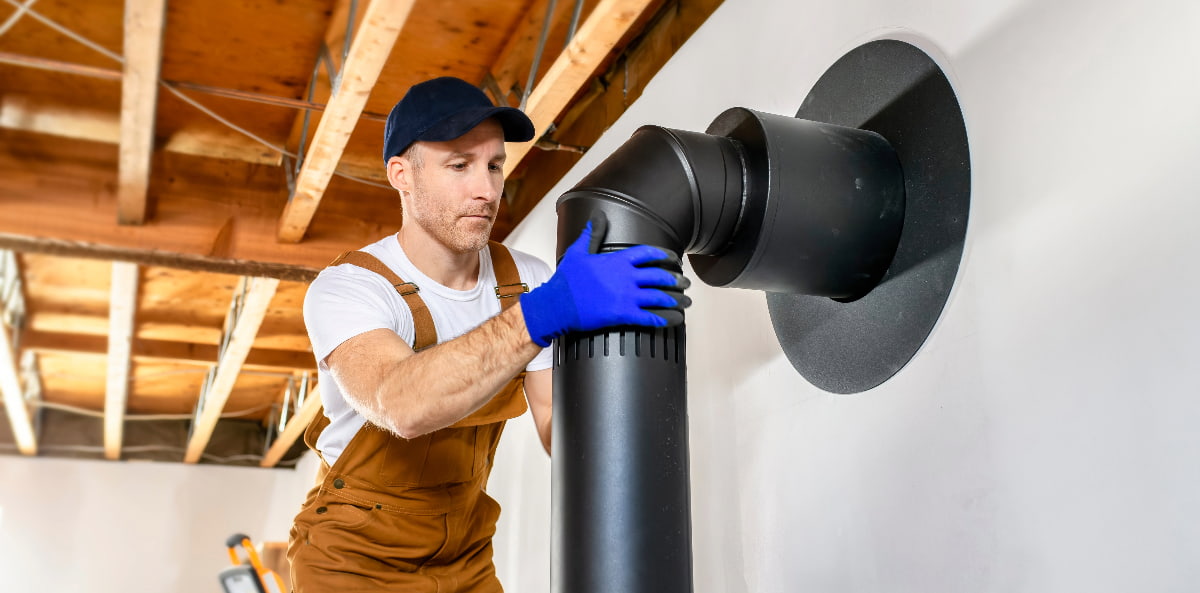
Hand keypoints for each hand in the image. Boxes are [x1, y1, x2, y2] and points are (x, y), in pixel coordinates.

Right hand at [520, 213, 690, 346]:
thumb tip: (597, 216)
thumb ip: (592, 234)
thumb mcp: (578, 251)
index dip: (665, 256)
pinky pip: (651, 317)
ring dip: (676, 300)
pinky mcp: (623, 314)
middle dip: (676, 279)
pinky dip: (666, 319)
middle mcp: (626, 277)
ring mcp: (626, 296)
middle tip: (685, 283)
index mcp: (618, 260)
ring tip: (686, 302)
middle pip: (660, 275)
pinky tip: (675, 319)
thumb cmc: (567, 280)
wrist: (558, 304)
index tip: (674, 259)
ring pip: (660, 297)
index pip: (649, 253)